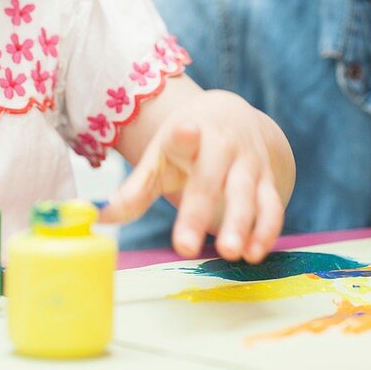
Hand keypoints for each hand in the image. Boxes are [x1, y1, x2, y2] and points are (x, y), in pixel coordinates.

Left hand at [101, 90, 292, 263]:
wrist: (233, 116)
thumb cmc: (187, 143)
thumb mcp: (160, 158)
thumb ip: (134, 189)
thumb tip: (98, 216)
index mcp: (189, 135)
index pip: (184, 136)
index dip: (184, 136)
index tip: (185, 132)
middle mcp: (223, 146)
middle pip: (212, 179)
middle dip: (201, 211)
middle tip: (186, 247)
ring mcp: (249, 164)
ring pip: (248, 194)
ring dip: (242, 224)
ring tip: (232, 253)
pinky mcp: (269, 181)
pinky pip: (272, 206)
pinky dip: (266, 230)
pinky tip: (254, 253)